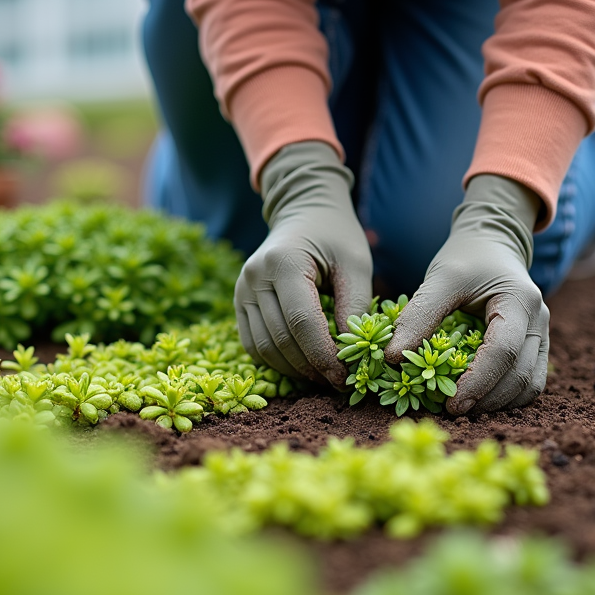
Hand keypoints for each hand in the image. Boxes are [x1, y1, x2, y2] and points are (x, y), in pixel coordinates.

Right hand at [236, 142, 372, 387]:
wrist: (304, 212)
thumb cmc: (335, 236)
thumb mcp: (355, 264)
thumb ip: (355, 306)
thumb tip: (353, 353)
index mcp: (284, 262)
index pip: (301, 321)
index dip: (323, 354)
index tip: (345, 376)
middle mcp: (254, 276)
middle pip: (280, 338)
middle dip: (311, 367)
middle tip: (339, 382)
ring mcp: (241, 289)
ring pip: (263, 347)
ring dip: (293, 369)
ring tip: (323, 377)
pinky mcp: (238, 301)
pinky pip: (253, 344)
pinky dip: (276, 361)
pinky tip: (302, 365)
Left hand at [384, 174, 549, 413]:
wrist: (492, 244)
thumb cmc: (466, 258)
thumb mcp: (441, 277)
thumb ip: (419, 314)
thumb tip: (392, 358)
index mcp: (519, 300)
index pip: (504, 351)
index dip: (478, 381)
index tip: (449, 402)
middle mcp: (539, 320)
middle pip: (520, 375)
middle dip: (486, 399)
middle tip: (450, 411)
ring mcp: (541, 335)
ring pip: (529, 385)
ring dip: (497, 404)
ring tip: (462, 409)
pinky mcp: (534, 346)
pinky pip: (527, 382)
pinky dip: (505, 397)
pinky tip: (477, 401)